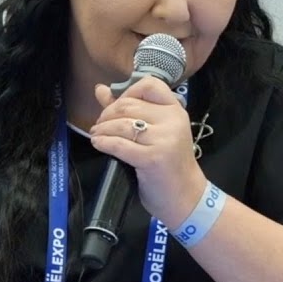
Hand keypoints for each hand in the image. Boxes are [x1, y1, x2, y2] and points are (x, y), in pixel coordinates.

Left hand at [89, 76, 205, 228]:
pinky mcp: (152, 158)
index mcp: (175, 110)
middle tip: (100, 126)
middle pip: (129, 104)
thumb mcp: (155, 132)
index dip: (126, 91)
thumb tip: (100, 89)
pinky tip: (99, 144)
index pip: (149, 84)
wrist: (185, 197)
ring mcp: (164, 139)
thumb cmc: (168, 164)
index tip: (116, 105)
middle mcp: (173, 120)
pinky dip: (104, 143)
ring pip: (121, 124)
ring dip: (102, 129)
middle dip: (107, 114)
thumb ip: (129, 108)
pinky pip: (119, 145)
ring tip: (97, 136)